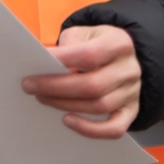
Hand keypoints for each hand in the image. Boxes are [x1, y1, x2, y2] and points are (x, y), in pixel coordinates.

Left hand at [24, 25, 140, 138]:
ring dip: (66, 105)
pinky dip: (90, 129)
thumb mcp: (84, 33)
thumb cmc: (96, 44)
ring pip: (99, 106)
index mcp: (119, 43)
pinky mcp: (130, 112)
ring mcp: (132, 93)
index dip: (63, 60)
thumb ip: (69, 45)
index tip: (38, 63)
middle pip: (93, 85)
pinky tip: (67, 121)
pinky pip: (114, 129)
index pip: (90, 55)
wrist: (120, 57)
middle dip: (57, 87)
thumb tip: (46, 65)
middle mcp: (129, 69)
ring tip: (43, 98)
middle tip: (31, 86)